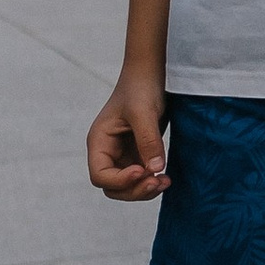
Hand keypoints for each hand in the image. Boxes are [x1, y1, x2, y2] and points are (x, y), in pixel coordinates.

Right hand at [89, 67, 168, 201]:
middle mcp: (107, 152)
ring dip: (144, 189)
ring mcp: (122, 154)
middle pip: (112, 187)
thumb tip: (155, 169)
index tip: (142, 171)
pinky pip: (141, 177)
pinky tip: (165, 177)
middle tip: (157, 181)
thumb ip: (148, 141)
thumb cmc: (140, 87)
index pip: (100, 175)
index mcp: (99, 142)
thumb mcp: (144, 112)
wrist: (150, 74)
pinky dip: (152, 181)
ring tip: (165, 181)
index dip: (120, 180)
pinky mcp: (138, 154)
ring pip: (127, 186)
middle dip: (134, 190)